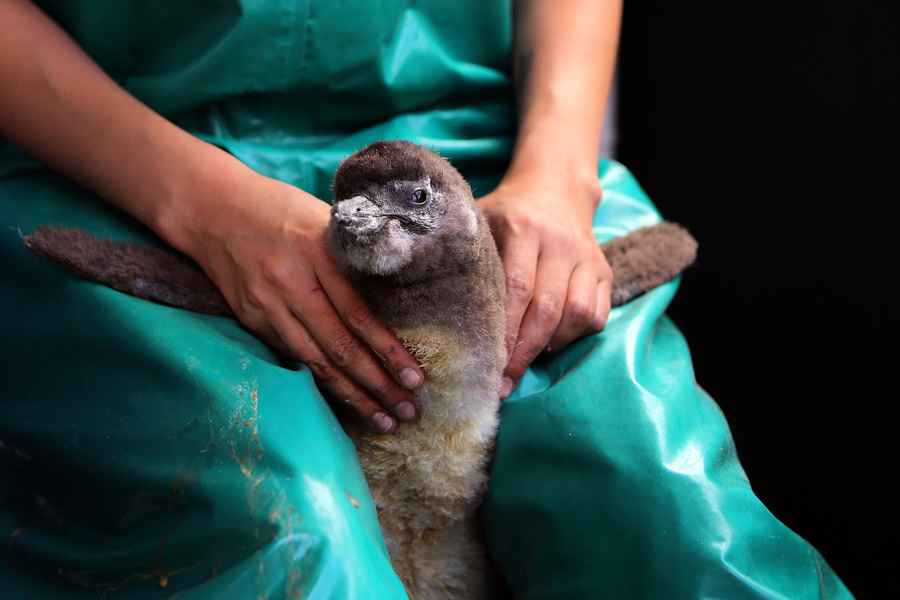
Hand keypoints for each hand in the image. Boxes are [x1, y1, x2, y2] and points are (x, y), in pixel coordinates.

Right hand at [163, 167, 424, 432]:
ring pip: (315, 362)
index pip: (359, 315)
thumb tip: (398, 285)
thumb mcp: (322, 216)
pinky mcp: (252, 319)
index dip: (389, 352)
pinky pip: (293, 357)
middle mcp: (291, 284)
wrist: (211, 208)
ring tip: (383, 419)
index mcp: (317, 254)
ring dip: (352, 395)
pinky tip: (346, 399)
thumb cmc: (279, 207)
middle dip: (378, 385)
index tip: (415, 379)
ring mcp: (268, 306)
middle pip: (340, 347)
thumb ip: (353, 253)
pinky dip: (321, 380)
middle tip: (409, 412)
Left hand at [478, 169, 611, 398]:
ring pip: (577, 314)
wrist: (555, 186)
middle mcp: (560, 242)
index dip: (504, 331)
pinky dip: (576, 337)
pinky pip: (597, 315)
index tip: (487, 363)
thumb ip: (462, 251)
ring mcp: (587, 256)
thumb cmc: (506, 213)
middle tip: (504, 382)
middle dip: (524, 352)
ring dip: (551, 345)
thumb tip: (431, 301)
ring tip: (528, 359)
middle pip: (547, 309)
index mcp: (522, 228)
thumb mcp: (479, 218)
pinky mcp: (604, 270)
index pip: (517, 289)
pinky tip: (552, 342)